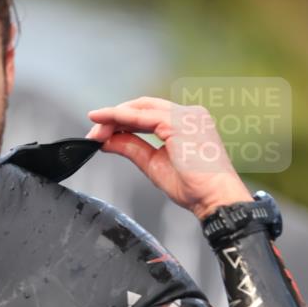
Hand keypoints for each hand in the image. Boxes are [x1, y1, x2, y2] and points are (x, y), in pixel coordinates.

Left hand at [85, 96, 252, 218]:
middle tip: (92, 132)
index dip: (122, 121)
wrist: (215, 199)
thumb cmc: (194, 189)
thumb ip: (132, 149)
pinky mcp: (179, 123)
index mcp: (186, 123)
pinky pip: (143, 117)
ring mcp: (185, 116)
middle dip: (114, 117)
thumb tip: (107, 141)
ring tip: (94, 129)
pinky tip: (106, 124)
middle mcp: (188, 114)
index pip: (148, 114)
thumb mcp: (153, 166)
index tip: (101, 132)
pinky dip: (122, 119)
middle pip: (142, 107)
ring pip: (140, 109)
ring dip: (114, 117)